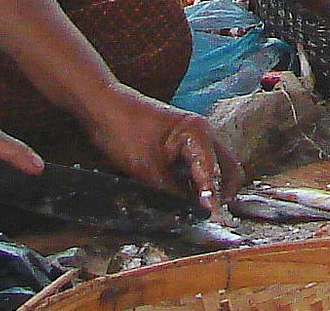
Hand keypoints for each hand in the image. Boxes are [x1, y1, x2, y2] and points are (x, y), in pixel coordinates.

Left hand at [84, 87, 242, 213]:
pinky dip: (195, 184)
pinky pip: (198, 168)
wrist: (102, 107)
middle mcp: (202, 134)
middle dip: (220, 193)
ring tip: (194, 212)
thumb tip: (191, 215)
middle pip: (227, 170)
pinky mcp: (181, 145)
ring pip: (214, 170)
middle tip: (208, 216)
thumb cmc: (123, 130)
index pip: (214, 174)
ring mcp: (193, 139)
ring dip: (207, 190)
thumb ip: (173, 194)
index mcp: (198, 133)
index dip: (212, 200)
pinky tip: (183, 199)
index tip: (211, 221)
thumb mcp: (148, 170)